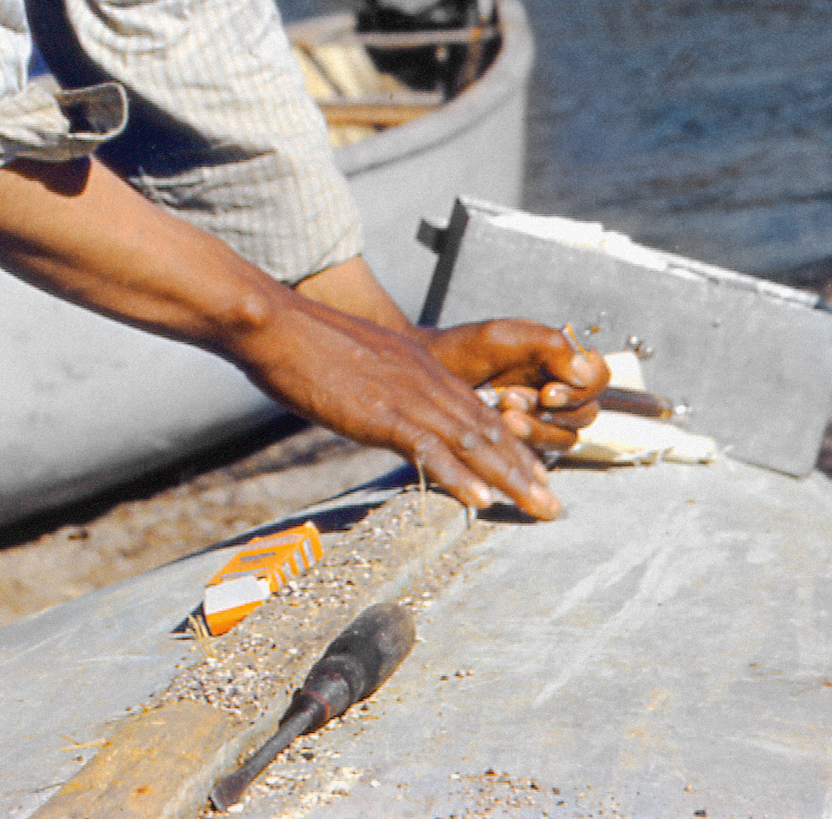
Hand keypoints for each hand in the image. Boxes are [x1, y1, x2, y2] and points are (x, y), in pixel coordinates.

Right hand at [233, 297, 570, 518]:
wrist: (278, 326)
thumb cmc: (308, 347)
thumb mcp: (361, 367)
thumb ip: (384, 393)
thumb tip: (387, 419)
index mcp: (423, 370)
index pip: (479, 414)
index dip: (511, 449)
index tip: (534, 477)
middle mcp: (426, 381)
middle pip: (488, 430)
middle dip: (525, 470)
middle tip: (553, 505)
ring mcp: (407, 396)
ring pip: (472, 440)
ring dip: (509, 478)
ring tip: (537, 506)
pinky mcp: (382, 413)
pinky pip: (430, 449)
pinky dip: (459, 476)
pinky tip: (480, 500)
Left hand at [422, 321, 608, 453]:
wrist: (430, 374)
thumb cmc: (466, 349)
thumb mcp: (505, 337)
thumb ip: (549, 345)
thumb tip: (585, 371)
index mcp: (562, 362)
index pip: (598, 378)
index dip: (582, 388)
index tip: (548, 390)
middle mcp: (559, 392)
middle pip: (586, 413)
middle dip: (553, 411)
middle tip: (512, 399)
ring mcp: (545, 421)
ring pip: (566, 437)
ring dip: (538, 429)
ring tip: (503, 414)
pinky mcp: (527, 446)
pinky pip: (544, 456)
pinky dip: (525, 447)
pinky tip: (500, 431)